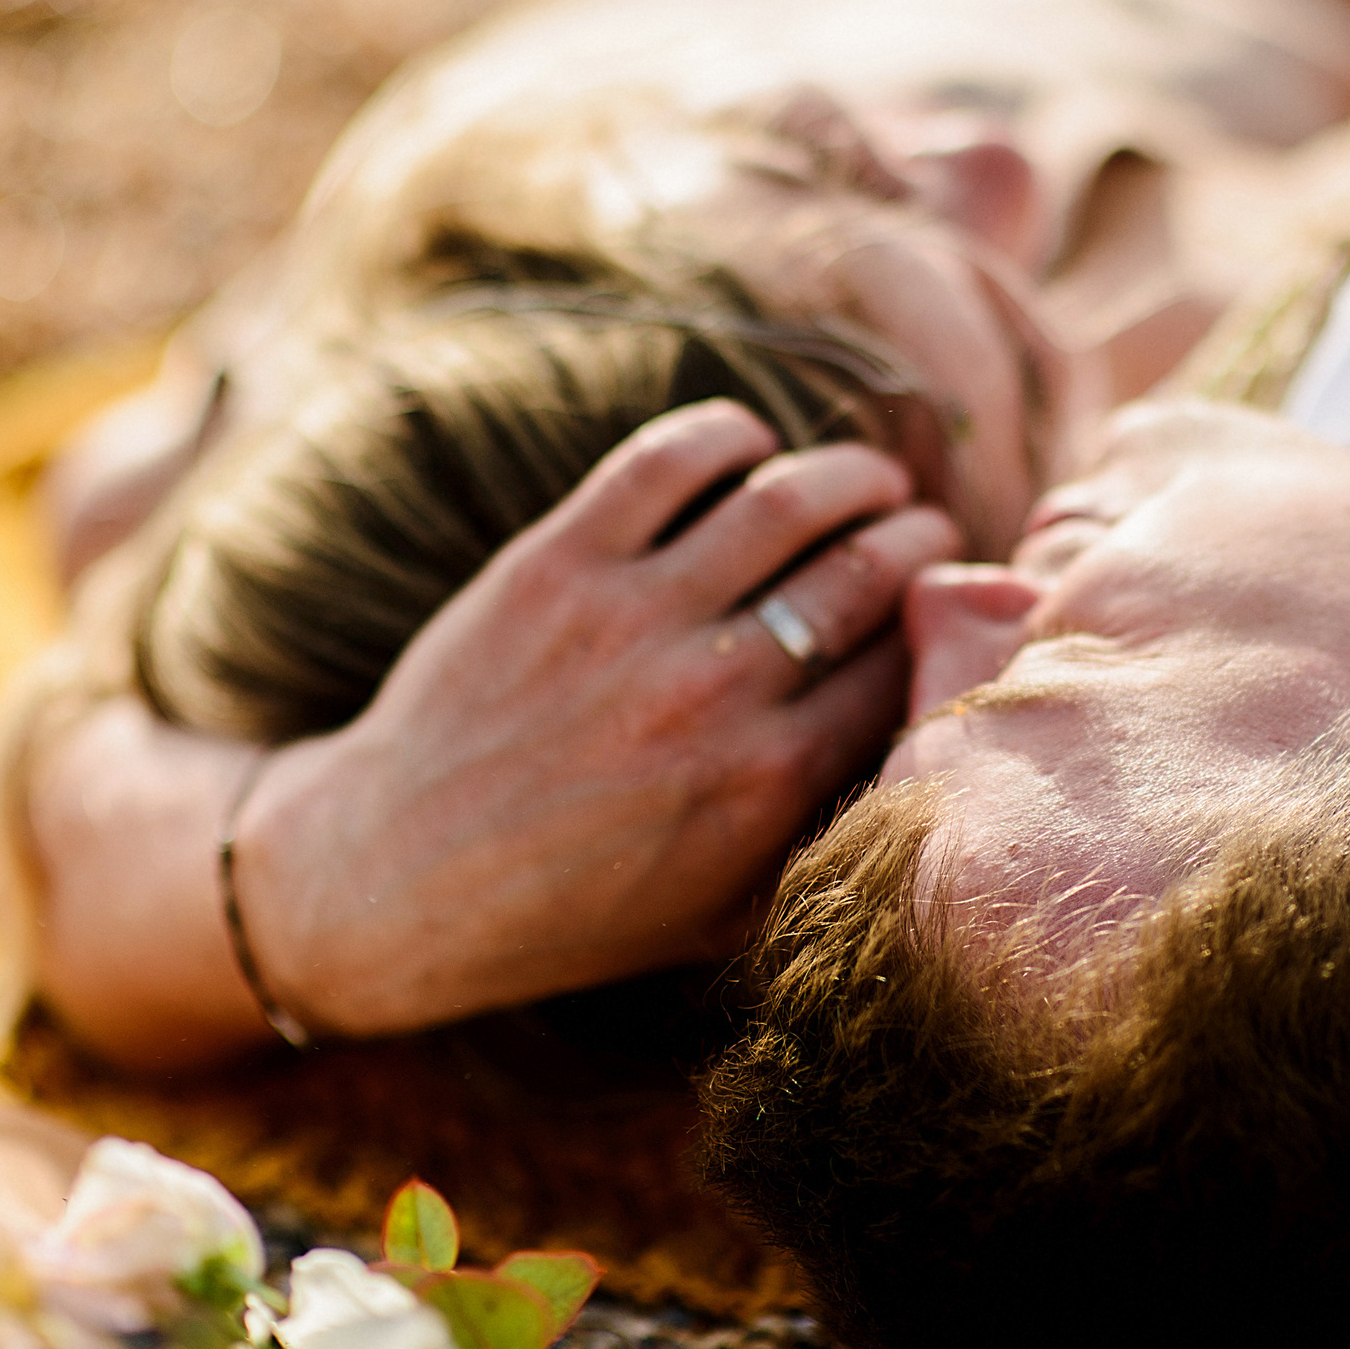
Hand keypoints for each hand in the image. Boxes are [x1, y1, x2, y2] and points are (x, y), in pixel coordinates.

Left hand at [232, 400, 959, 1036]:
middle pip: (868, 569)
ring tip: (868, 482)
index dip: (946, 619)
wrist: (396, 878)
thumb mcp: (722, 914)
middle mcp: (712, 695)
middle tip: (924, 533)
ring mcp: (630, 619)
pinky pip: (670, 459)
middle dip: (918, 539)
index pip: (906, 662)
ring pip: (789, 499)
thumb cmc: (574, 908)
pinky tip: (749, 449)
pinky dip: (730, 434)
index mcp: (768, 784)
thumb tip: (926, 746)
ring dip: (851, 475)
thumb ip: (823, 836)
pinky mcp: (553, 563)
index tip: (953, 604)